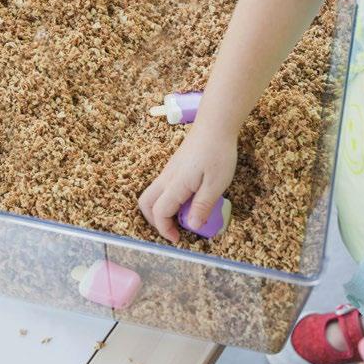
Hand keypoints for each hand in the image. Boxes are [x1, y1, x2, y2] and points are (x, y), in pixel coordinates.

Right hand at [138, 126, 236, 241]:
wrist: (215, 125)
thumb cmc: (218, 153)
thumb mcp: (215, 184)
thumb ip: (203, 206)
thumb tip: (193, 226)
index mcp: (175, 184)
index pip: (159, 212)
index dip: (165, 229)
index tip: (179, 239)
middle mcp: (167, 178)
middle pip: (146, 203)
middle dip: (155, 221)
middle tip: (175, 230)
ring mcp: (169, 171)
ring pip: (153, 194)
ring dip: (161, 210)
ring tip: (182, 217)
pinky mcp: (175, 166)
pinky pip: (162, 187)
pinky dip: (167, 199)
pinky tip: (188, 200)